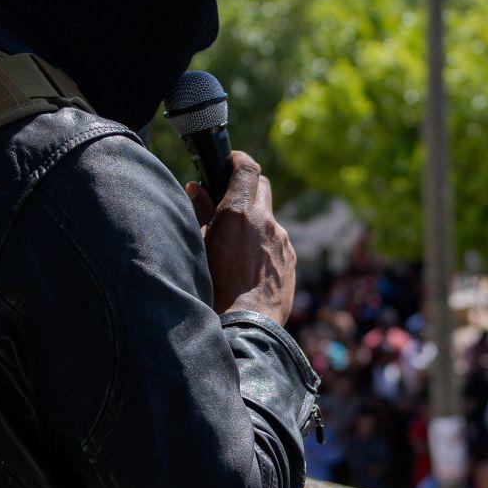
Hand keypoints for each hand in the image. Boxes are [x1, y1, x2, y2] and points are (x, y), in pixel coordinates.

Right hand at [187, 150, 295, 324]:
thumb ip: (200, 212)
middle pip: (262, 186)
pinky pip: (277, 242)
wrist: (246, 327)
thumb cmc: (214, 288)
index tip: (230, 161)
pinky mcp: (291, 260)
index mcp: (239, 213)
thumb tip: (196, 188)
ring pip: (269, 218)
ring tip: (235, 244)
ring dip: (255, 221)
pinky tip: (249, 266)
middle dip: (247, 187)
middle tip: (229, 199)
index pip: (247, 168)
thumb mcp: (199, 246)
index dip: (238, 159)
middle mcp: (265, 222)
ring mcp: (282, 241)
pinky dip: (264, 243)